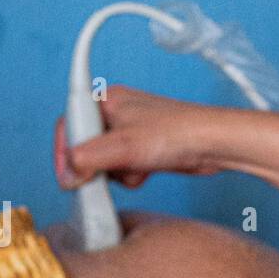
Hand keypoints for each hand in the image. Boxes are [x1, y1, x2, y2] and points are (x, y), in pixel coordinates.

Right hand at [53, 85, 222, 190]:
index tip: (68, 177)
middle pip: (85, 148)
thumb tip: (68, 173)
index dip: (65, 153)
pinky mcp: (144, 149)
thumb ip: (88, 159)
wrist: (213, 144)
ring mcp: (130, 133)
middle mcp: (115, 114)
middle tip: (108, 174)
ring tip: (136, 167)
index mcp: (106, 100)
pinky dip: (131, 175)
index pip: (69, 126)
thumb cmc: (177, 133)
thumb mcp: (124, 147)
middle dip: (97, 166)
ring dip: (117, 173)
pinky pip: (123, 169)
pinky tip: (147, 171)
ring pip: (105, 162)